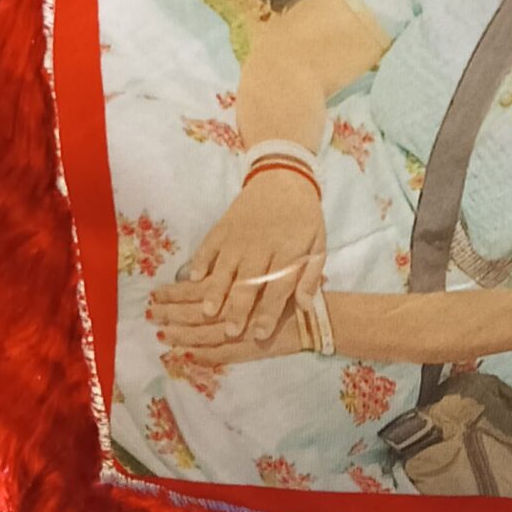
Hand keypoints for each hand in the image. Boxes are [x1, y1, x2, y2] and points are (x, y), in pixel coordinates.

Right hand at [149, 166, 325, 356]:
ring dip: (215, 289)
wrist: (283, 177)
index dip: (269, 312)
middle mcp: (263, 244)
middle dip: (239, 308)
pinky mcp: (223, 225)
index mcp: (290, 250)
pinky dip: (200, 261)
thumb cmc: (304, 217)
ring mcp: (240, 235)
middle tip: (230, 331)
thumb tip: (304, 307)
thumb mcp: (318, 244)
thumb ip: (311, 276)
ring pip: (225, 266)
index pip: (279, 286)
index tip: (259, 334)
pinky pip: (208, 245)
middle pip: (249, 280)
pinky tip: (192, 278)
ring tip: (208, 311)